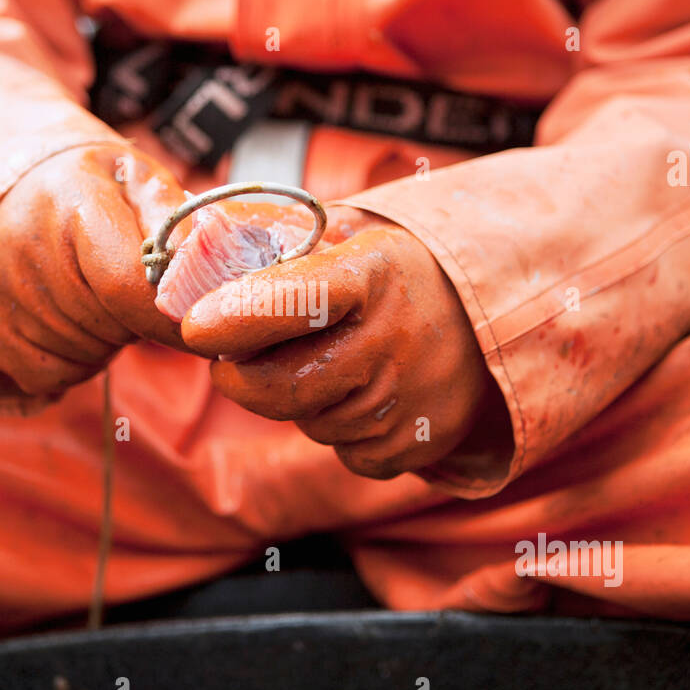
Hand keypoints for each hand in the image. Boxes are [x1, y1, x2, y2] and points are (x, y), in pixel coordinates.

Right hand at [0, 144, 187, 397]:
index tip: (196, 324)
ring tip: (98, 295)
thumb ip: (180, 224)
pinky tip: (74, 322)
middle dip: (137, 318)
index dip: (168, 316)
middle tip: (131, 287)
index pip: (126, 286)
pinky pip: (53, 376)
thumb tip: (205, 279)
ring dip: (109, 338)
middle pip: (110, 324)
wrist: (17, 190)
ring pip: (86, 353)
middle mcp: (23, 246)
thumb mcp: (143, 181)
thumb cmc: (95, 188)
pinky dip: (76, 361)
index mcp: (71, 201)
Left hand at [180, 209, 495, 478]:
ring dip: (297, 401)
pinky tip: (363, 393)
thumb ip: (280, 240)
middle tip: (232, 356)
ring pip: (307, 422)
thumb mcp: (352, 236)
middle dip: (239, 376)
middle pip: (278, 387)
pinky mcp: (416, 445)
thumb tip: (196, 249)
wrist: (495, 321)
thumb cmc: (398, 275)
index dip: (237, 315)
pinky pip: (344, 452)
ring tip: (330, 362)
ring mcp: (407, 400)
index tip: (194, 324)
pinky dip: (340, 429)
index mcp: (372, 274)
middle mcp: (392, 339)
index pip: (294, 300)